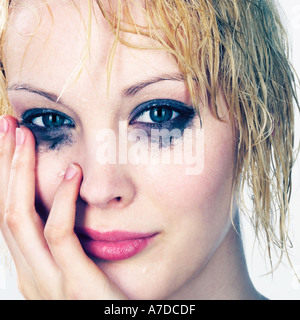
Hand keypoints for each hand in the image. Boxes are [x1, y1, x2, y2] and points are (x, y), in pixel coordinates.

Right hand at [0, 116, 126, 299]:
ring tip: (26, 136)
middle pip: (6, 209)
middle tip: (7, 125)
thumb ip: (66, 245)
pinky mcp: (75, 289)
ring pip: (21, 219)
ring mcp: (48, 285)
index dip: (4, 175)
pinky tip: (74, 173)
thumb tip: (67, 200)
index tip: (9, 140)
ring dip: (21, 173)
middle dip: (4, 164)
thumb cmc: (105, 302)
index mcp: (31, 270)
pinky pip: (60, 238)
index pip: (8, 213)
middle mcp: (30, 276)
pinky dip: (63, 202)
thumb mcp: (77, 270)